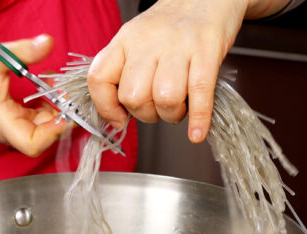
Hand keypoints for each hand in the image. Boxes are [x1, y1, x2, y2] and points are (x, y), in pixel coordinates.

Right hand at [0, 34, 67, 156]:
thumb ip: (22, 51)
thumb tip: (47, 43)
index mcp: (0, 120)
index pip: (31, 144)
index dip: (52, 133)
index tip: (63, 112)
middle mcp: (8, 129)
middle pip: (43, 137)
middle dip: (59, 116)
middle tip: (64, 91)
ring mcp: (13, 127)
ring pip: (45, 128)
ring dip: (56, 108)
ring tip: (55, 84)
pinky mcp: (17, 120)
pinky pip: (40, 120)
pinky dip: (49, 105)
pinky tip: (47, 87)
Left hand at [88, 0, 247, 143]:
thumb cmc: (172, 27)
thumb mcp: (137, 41)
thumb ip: (123, 74)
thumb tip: (117, 117)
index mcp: (125, 40)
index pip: (99, 78)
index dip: (106, 107)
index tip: (118, 118)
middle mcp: (148, 42)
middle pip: (133, 96)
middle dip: (146, 115)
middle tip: (157, 109)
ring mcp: (178, 46)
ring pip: (164, 99)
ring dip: (171, 115)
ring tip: (178, 108)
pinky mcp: (207, 52)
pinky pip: (200, 94)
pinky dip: (198, 119)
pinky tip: (197, 133)